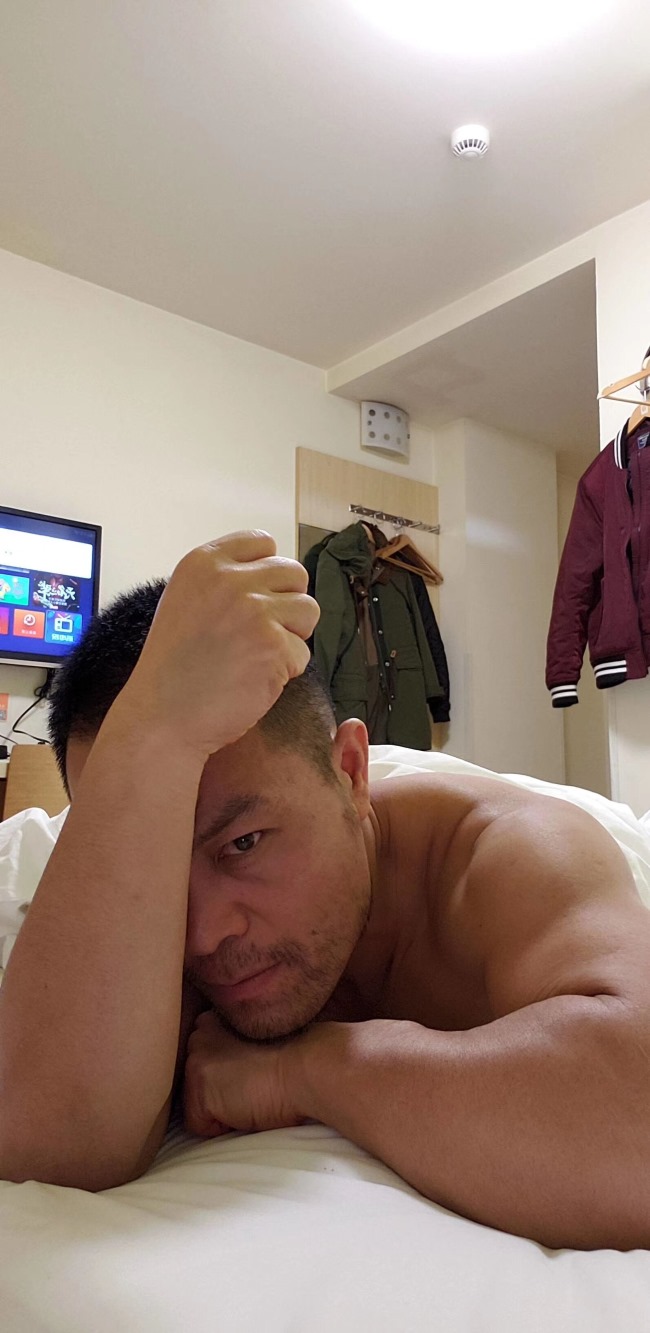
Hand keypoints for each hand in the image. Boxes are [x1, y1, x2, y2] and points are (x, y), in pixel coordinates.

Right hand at [116, 531, 318, 756]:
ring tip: (258, 656)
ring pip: (308, 609)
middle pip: (294, 573)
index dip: (267, 574)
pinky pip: (303, 652)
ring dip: (292, 635)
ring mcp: (254, 611)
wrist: (163, 715)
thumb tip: (273, 573)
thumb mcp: (187, 600)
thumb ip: (225, 580)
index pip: (263, 541)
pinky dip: (285, 671)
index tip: (255, 598)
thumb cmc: (175, 667)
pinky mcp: (274, 645)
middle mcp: (230, 580)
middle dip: (286, 604)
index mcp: (204, 562)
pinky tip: (253, 679)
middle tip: (261, 634)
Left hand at [183, 1010, 306, 1136]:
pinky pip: (199, 1126)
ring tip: (252, 1095)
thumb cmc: (295, 1062)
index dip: (226, 1079)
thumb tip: (226, 1077)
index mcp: (214, 1019)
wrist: (308, 1068)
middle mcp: (199, 1034)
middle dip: (218, 1093)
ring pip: (196, 1104)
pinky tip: (245, 1108)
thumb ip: (233, 1048)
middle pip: (195, 1083)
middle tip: (253, 1086)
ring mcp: (195, 1059)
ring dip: (221, 1109)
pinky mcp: (199, 1087)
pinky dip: (221, 1127)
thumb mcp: (257, 1045)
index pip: (203, 1062)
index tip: (250, 1077)